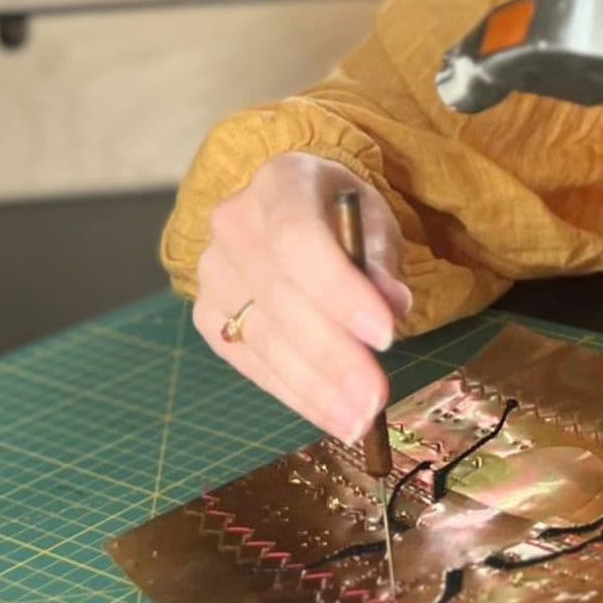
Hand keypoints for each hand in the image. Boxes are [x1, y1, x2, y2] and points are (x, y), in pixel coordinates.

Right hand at [193, 152, 410, 440]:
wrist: (290, 207)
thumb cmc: (341, 214)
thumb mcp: (373, 220)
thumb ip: (381, 260)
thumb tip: (393, 305)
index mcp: (280, 182)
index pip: (300, 239)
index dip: (340, 290)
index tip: (385, 335)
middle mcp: (234, 224)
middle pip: (281, 298)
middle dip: (333, 355)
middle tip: (376, 399)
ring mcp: (213, 271)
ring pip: (265, 339)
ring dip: (315, 388)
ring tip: (359, 421)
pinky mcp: (208, 316)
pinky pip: (252, 362)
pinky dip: (295, 394)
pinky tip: (331, 416)